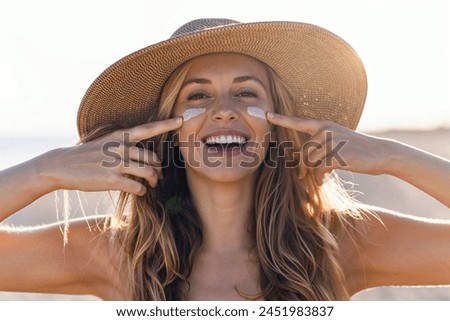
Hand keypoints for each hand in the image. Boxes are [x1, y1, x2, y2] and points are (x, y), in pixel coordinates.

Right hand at [41, 117, 182, 194]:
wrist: (61, 166)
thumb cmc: (86, 155)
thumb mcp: (105, 143)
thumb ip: (124, 147)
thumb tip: (143, 158)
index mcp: (120, 136)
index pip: (148, 128)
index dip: (166, 124)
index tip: (181, 120)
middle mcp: (120, 148)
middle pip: (152, 158)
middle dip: (158, 169)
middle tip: (158, 176)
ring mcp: (116, 164)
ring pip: (148, 173)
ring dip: (153, 181)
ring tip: (151, 184)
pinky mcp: (112, 180)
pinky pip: (137, 187)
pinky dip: (141, 191)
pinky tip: (138, 191)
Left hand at [267, 112, 390, 184]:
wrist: (380, 153)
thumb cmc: (356, 151)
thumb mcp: (337, 142)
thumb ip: (320, 147)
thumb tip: (303, 167)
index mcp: (324, 125)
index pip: (299, 122)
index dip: (282, 119)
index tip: (267, 114)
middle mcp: (326, 130)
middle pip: (304, 153)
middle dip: (306, 166)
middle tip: (312, 175)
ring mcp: (332, 141)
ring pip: (310, 162)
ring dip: (313, 174)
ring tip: (322, 177)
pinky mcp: (337, 154)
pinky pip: (319, 170)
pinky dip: (319, 178)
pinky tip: (324, 181)